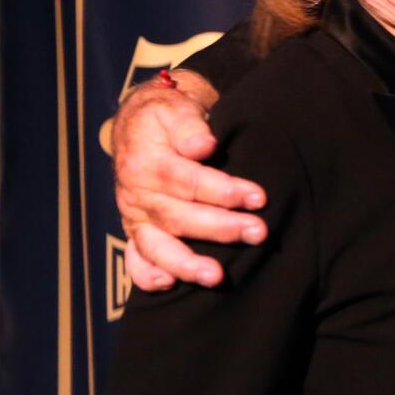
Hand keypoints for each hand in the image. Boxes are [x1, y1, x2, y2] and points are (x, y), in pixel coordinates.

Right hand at [112, 73, 265, 290]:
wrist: (140, 126)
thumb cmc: (167, 118)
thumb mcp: (175, 109)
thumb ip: (189, 126)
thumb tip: (204, 146)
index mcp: (146, 162)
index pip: (187, 180)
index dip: (223, 190)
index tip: (258, 197)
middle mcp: (136, 194)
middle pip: (178, 217)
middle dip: (220, 228)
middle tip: (259, 233)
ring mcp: (135, 217)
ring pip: (156, 246)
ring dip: (186, 264)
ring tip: (217, 276)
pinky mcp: (137, 232)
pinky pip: (136, 259)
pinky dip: (147, 276)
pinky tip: (169, 286)